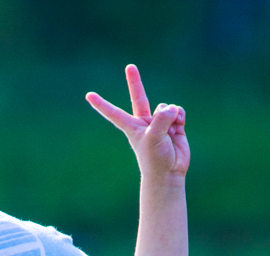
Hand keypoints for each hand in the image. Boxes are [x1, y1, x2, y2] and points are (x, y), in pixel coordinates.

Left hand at [86, 65, 188, 180]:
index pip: (114, 113)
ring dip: (171, 115)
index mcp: (132, 127)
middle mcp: (144, 122)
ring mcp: (159, 122)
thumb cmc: (155, 159)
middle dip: (135, 82)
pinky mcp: (173, 124)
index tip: (88, 96)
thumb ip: (161, 119)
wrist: (169, 173)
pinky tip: (179, 126)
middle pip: (139, 97)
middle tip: (130, 67)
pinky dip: (180, 116)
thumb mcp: (154, 138)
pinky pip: (178, 110)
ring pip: (166, 106)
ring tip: (170, 131)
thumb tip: (171, 108)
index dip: (102, 104)